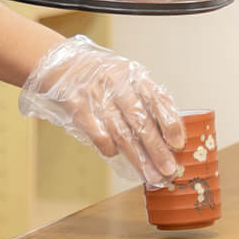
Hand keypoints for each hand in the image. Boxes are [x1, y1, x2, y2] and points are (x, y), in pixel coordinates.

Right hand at [19, 35, 186, 186]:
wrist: (60, 62)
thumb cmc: (100, 72)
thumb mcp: (127, 74)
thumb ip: (147, 95)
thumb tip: (172, 126)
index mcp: (134, 75)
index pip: (157, 99)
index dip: (169, 123)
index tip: (178, 144)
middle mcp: (117, 83)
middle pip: (141, 121)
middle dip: (157, 149)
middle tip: (168, 170)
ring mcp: (97, 96)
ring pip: (121, 133)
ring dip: (138, 158)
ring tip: (150, 176)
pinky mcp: (78, 108)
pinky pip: (99, 135)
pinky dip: (110, 148)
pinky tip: (117, 156)